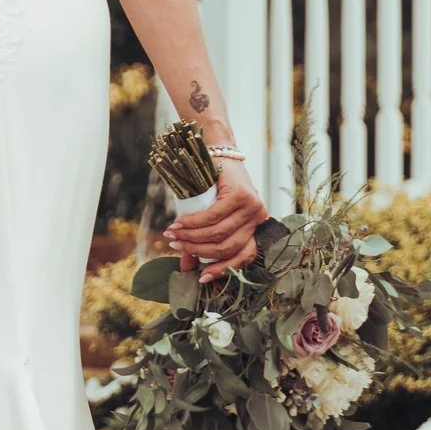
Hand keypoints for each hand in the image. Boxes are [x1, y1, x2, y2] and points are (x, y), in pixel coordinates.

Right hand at [169, 159, 265, 280]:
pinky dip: (193, 223)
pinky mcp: (240, 195)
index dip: (223, 270)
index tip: (201, 278)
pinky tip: (179, 224)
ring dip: (191, 237)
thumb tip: (186, 268)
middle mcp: (258, 218)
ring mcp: (251, 206)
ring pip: (218, 233)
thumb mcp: (211, 215)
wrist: (218, 151)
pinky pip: (213, 217)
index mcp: (255, 227)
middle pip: (227, 247)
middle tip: (175, 247)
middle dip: (198, 250)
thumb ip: (201, 241)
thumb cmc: (214, 185)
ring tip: (173, 235)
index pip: (244, 257)